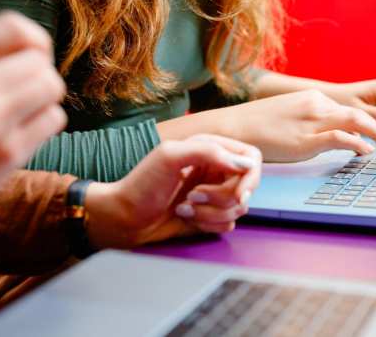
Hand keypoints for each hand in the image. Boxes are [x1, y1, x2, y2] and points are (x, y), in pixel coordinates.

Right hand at [0, 12, 66, 211]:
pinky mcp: (8, 153)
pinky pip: (54, 118)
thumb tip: (37, 49)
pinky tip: (22, 130)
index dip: (34, 42)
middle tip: (23, 92)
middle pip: (41, 63)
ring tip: (23, 109)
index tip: (28, 58)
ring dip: (44, 98)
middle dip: (39, 75)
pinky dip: (45, 123)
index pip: (15, 29)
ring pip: (52, 86)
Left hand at [84, 134, 261, 248]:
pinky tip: (186, 218)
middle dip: (221, 199)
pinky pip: (228, 224)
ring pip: (238, 209)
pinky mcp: (210, 216)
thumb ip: (209, 152)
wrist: (124, 217)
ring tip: (183, 208)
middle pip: (247, 187)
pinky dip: (209, 225)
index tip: (239, 194)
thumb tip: (246, 165)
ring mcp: (214, 195)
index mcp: (210, 150)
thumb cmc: (142, 184)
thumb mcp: (170, 156)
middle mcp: (216, 171)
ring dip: (211, 213)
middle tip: (192, 197)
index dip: (250, 178)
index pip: (251, 159)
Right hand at [158, 90, 375, 161]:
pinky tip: (366, 153)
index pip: (351, 108)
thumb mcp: (290, 119)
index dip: (374, 121)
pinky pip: (340, 138)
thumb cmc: (258, 128)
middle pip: (361, 112)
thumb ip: (312, 124)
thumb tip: (333, 138)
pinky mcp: (305, 139)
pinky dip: (358, 144)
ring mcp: (311, 121)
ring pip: (357, 121)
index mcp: (314, 100)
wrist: (234, 128)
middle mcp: (317, 105)